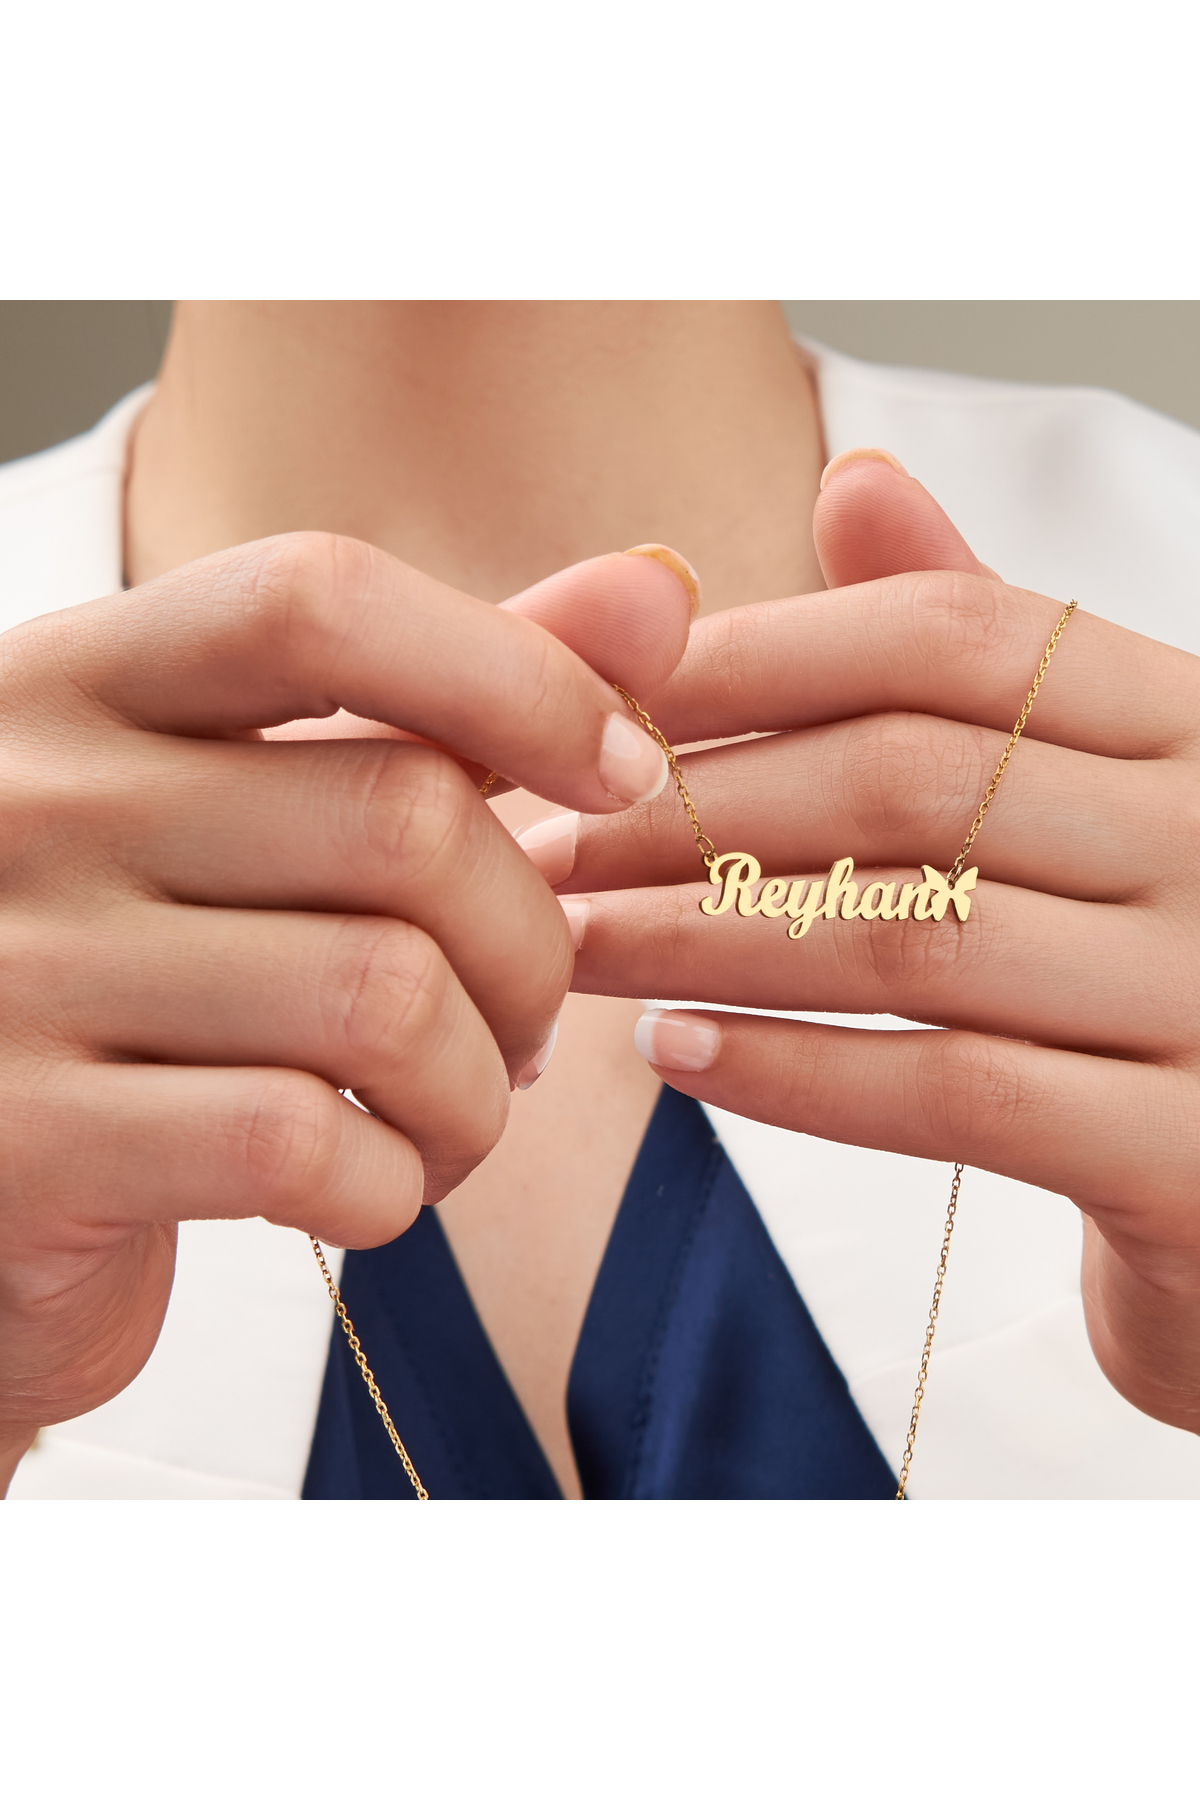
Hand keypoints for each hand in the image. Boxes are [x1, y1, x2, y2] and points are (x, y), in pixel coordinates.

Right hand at [0, 532, 692, 1484]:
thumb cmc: (157, 974)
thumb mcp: (255, 802)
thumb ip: (444, 694)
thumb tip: (658, 588)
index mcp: (78, 680)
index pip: (316, 602)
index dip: (518, 677)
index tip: (624, 773)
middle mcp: (25, 801)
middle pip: (403, 822)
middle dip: (529, 947)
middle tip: (522, 1017)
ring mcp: (12, 974)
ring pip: (384, 1000)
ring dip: (479, 1087)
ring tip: (455, 1111)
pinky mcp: (30, 1147)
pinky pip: (306, 1147)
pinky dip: (396, 1184)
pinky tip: (373, 1183)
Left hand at [532, 454, 1199, 1435]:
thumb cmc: (1135, 961)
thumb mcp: (1087, 784)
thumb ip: (982, 652)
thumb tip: (852, 480)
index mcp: (1188, 717)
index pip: (951, 637)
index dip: (756, 659)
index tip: (599, 700)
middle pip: (905, 782)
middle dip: (695, 810)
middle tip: (544, 841)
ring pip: (910, 939)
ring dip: (706, 941)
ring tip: (573, 943)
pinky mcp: (1189, 1152)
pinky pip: (958, 1096)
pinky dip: (797, 1076)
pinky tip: (676, 1055)